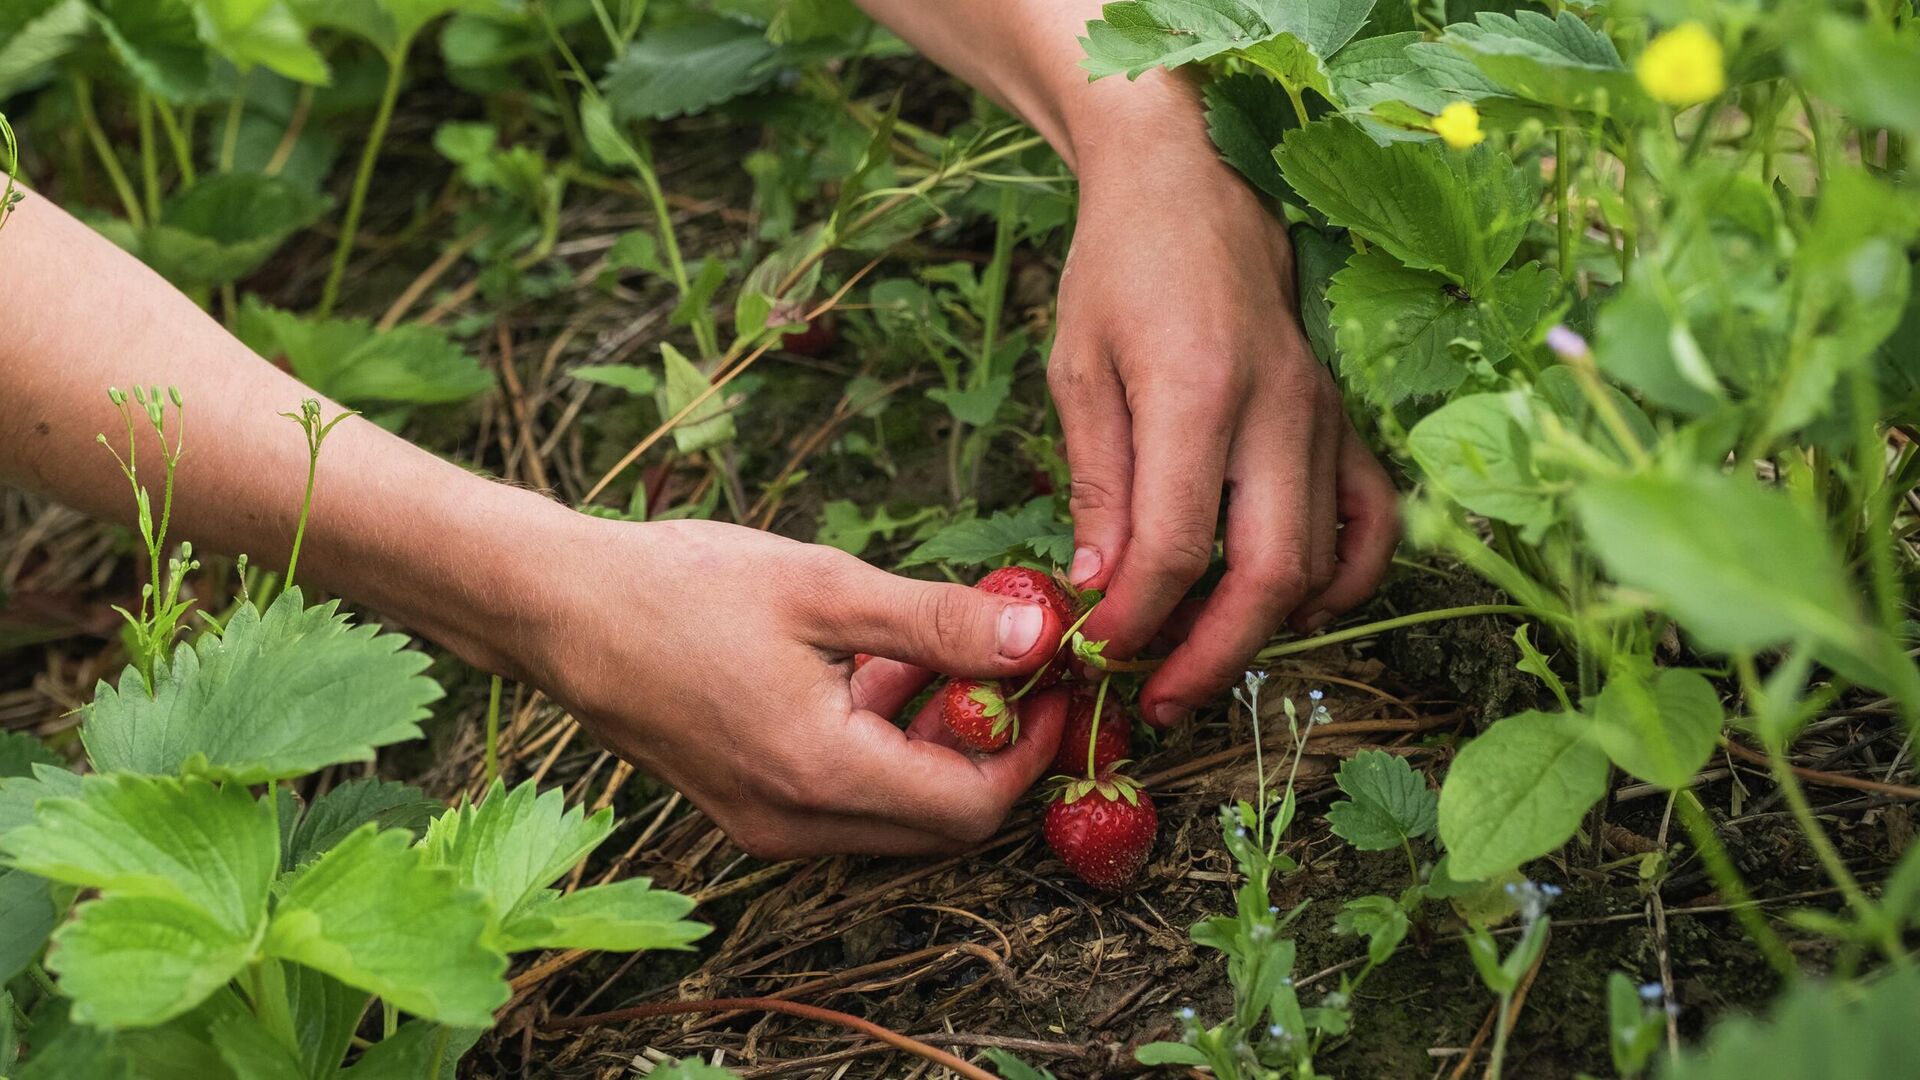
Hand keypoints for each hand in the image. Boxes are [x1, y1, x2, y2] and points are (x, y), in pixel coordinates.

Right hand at [514, 515, 1070, 857]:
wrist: (560, 611)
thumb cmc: (682, 587)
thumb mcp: (824, 588)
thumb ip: (936, 623)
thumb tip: (1036, 639)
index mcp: (822, 775)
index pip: (972, 805)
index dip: (1029, 749)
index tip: (1049, 682)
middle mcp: (797, 824)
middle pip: (941, 822)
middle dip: (991, 750)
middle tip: (1012, 667)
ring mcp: (767, 826)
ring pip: (895, 812)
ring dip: (936, 745)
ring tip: (945, 652)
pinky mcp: (747, 807)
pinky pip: (847, 800)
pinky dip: (883, 747)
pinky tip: (879, 670)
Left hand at [1049, 148, 1399, 727]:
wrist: (1195, 182)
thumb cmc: (1119, 269)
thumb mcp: (1079, 369)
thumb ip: (1099, 483)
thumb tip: (1103, 590)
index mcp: (1197, 392)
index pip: (1173, 548)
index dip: (1136, 619)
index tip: (1099, 649)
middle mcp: (1278, 410)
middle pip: (1266, 574)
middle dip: (1210, 655)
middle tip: (1158, 696)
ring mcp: (1326, 416)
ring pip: (1322, 560)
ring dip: (1267, 627)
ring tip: (1206, 657)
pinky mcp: (1349, 418)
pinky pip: (1374, 520)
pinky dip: (1345, 580)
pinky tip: (1294, 607)